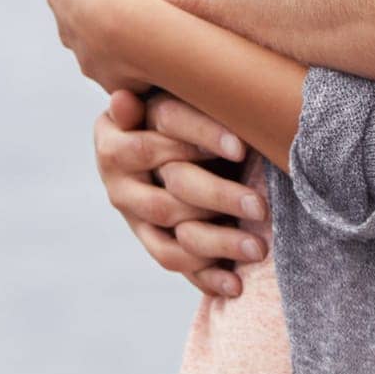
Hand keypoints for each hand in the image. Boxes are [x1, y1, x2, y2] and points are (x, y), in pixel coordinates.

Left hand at [48, 0, 150, 92]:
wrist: (126, 28)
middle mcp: (66, 28)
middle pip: (83, 17)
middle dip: (103, 11)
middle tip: (134, 2)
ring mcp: (85, 57)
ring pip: (101, 47)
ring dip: (118, 40)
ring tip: (148, 31)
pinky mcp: (108, 81)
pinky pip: (122, 71)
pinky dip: (135, 64)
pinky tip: (156, 54)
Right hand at [95, 88, 264, 298]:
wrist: (160, 133)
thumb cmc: (174, 101)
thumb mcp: (167, 91)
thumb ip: (160, 95)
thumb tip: (122, 99)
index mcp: (113, 139)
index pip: (156, 144)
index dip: (199, 141)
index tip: (241, 146)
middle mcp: (117, 182)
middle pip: (168, 200)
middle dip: (219, 200)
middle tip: (261, 205)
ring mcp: (133, 217)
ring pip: (174, 240)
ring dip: (219, 244)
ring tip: (260, 247)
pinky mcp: (150, 240)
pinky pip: (176, 265)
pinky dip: (207, 276)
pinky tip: (236, 282)